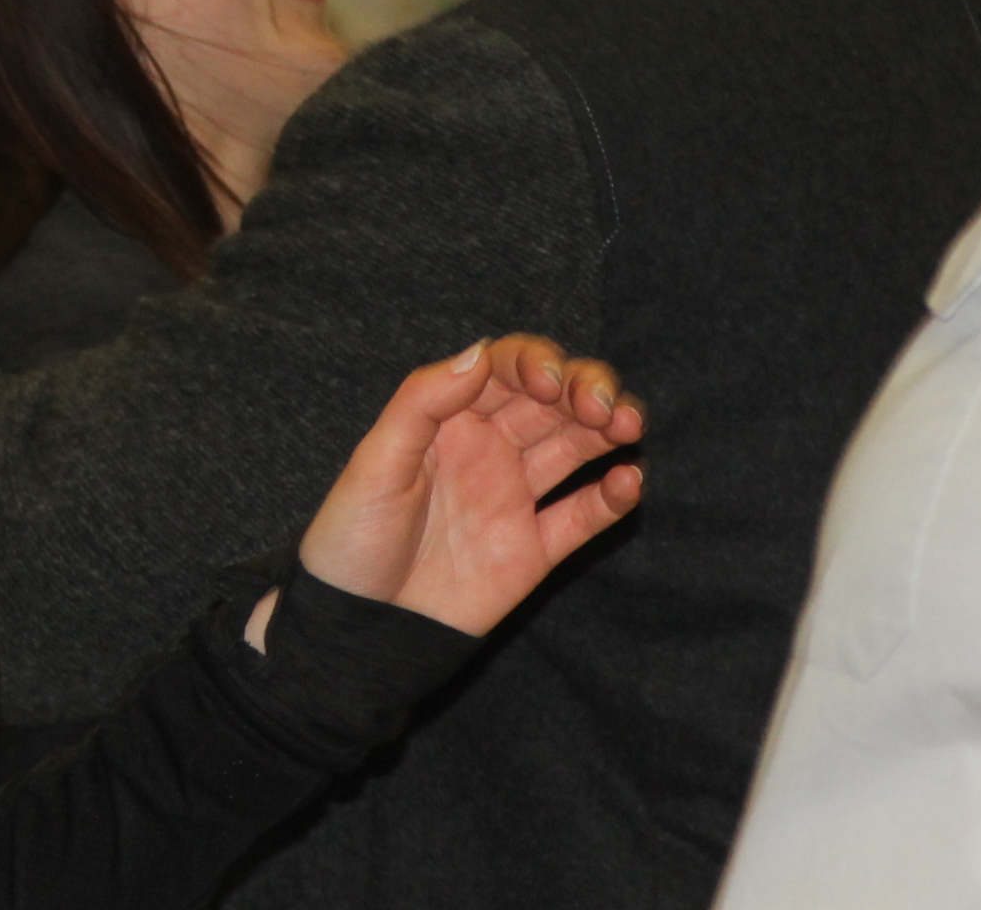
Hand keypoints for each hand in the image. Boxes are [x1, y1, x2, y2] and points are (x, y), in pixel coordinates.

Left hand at [290, 336, 642, 638]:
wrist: (358, 628)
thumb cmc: (351, 540)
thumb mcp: (376, 463)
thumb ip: (423, 403)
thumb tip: (481, 352)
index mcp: (448, 420)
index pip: (505, 370)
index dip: (535, 364)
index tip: (550, 383)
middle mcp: (488, 449)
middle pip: (551, 401)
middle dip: (584, 389)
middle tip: (603, 406)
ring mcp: (514, 498)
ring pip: (574, 448)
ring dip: (607, 430)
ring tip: (629, 425)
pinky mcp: (532, 550)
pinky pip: (581, 517)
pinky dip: (610, 498)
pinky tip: (628, 481)